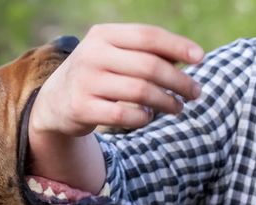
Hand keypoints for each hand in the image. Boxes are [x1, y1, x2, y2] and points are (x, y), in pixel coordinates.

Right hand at [28, 24, 203, 193]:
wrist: (55, 101)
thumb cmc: (97, 74)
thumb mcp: (114, 55)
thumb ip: (146, 52)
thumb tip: (191, 56)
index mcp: (103, 35)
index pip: (148, 36)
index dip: (178, 46)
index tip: (200, 58)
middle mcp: (92, 55)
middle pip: (149, 67)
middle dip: (179, 81)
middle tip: (195, 92)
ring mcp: (85, 82)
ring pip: (140, 92)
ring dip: (167, 102)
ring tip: (177, 107)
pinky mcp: (81, 108)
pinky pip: (125, 115)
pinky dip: (143, 118)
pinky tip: (148, 117)